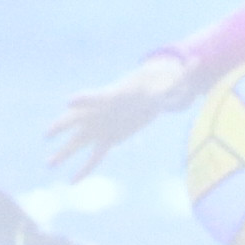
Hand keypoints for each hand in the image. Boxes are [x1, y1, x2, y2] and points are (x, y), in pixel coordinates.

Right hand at [43, 56, 189, 176]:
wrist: (152, 89)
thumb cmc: (159, 83)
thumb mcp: (170, 81)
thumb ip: (180, 77)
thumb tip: (197, 62)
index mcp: (114, 96)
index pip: (96, 96)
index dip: (84, 99)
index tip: (69, 101)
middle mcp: (102, 111)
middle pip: (78, 119)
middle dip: (63, 126)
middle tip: (48, 133)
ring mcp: (102, 126)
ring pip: (79, 141)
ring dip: (64, 153)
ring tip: (49, 164)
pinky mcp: (109, 139)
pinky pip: (94, 156)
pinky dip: (84, 169)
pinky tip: (72, 182)